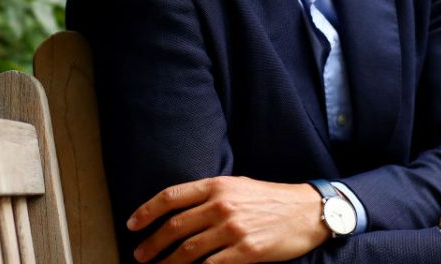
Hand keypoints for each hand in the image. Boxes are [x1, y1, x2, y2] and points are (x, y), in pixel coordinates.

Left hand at [127, 175, 330, 263]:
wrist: (307, 211)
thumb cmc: (271, 199)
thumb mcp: (239, 185)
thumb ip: (210, 194)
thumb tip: (179, 209)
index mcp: (218, 185)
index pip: (172, 197)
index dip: (147, 211)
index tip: (133, 224)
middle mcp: (222, 205)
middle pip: (175, 227)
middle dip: (152, 243)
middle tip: (140, 255)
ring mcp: (233, 230)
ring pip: (188, 250)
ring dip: (167, 263)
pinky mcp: (245, 252)